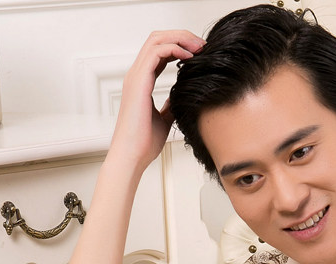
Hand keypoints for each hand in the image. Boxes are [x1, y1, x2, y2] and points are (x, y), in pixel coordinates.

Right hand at [110, 30, 204, 172]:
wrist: (132, 155)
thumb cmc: (144, 143)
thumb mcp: (164, 119)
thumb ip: (170, 106)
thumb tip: (180, 100)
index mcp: (142, 82)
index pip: (160, 52)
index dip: (180, 46)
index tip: (200, 53)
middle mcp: (137, 74)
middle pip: (158, 39)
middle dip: (182, 36)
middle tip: (202, 45)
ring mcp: (136, 76)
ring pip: (157, 40)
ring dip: (180, 38)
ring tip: (199, 46)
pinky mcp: (139, 81)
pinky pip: (157, 52)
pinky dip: (175, 48)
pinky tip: (190, 56)